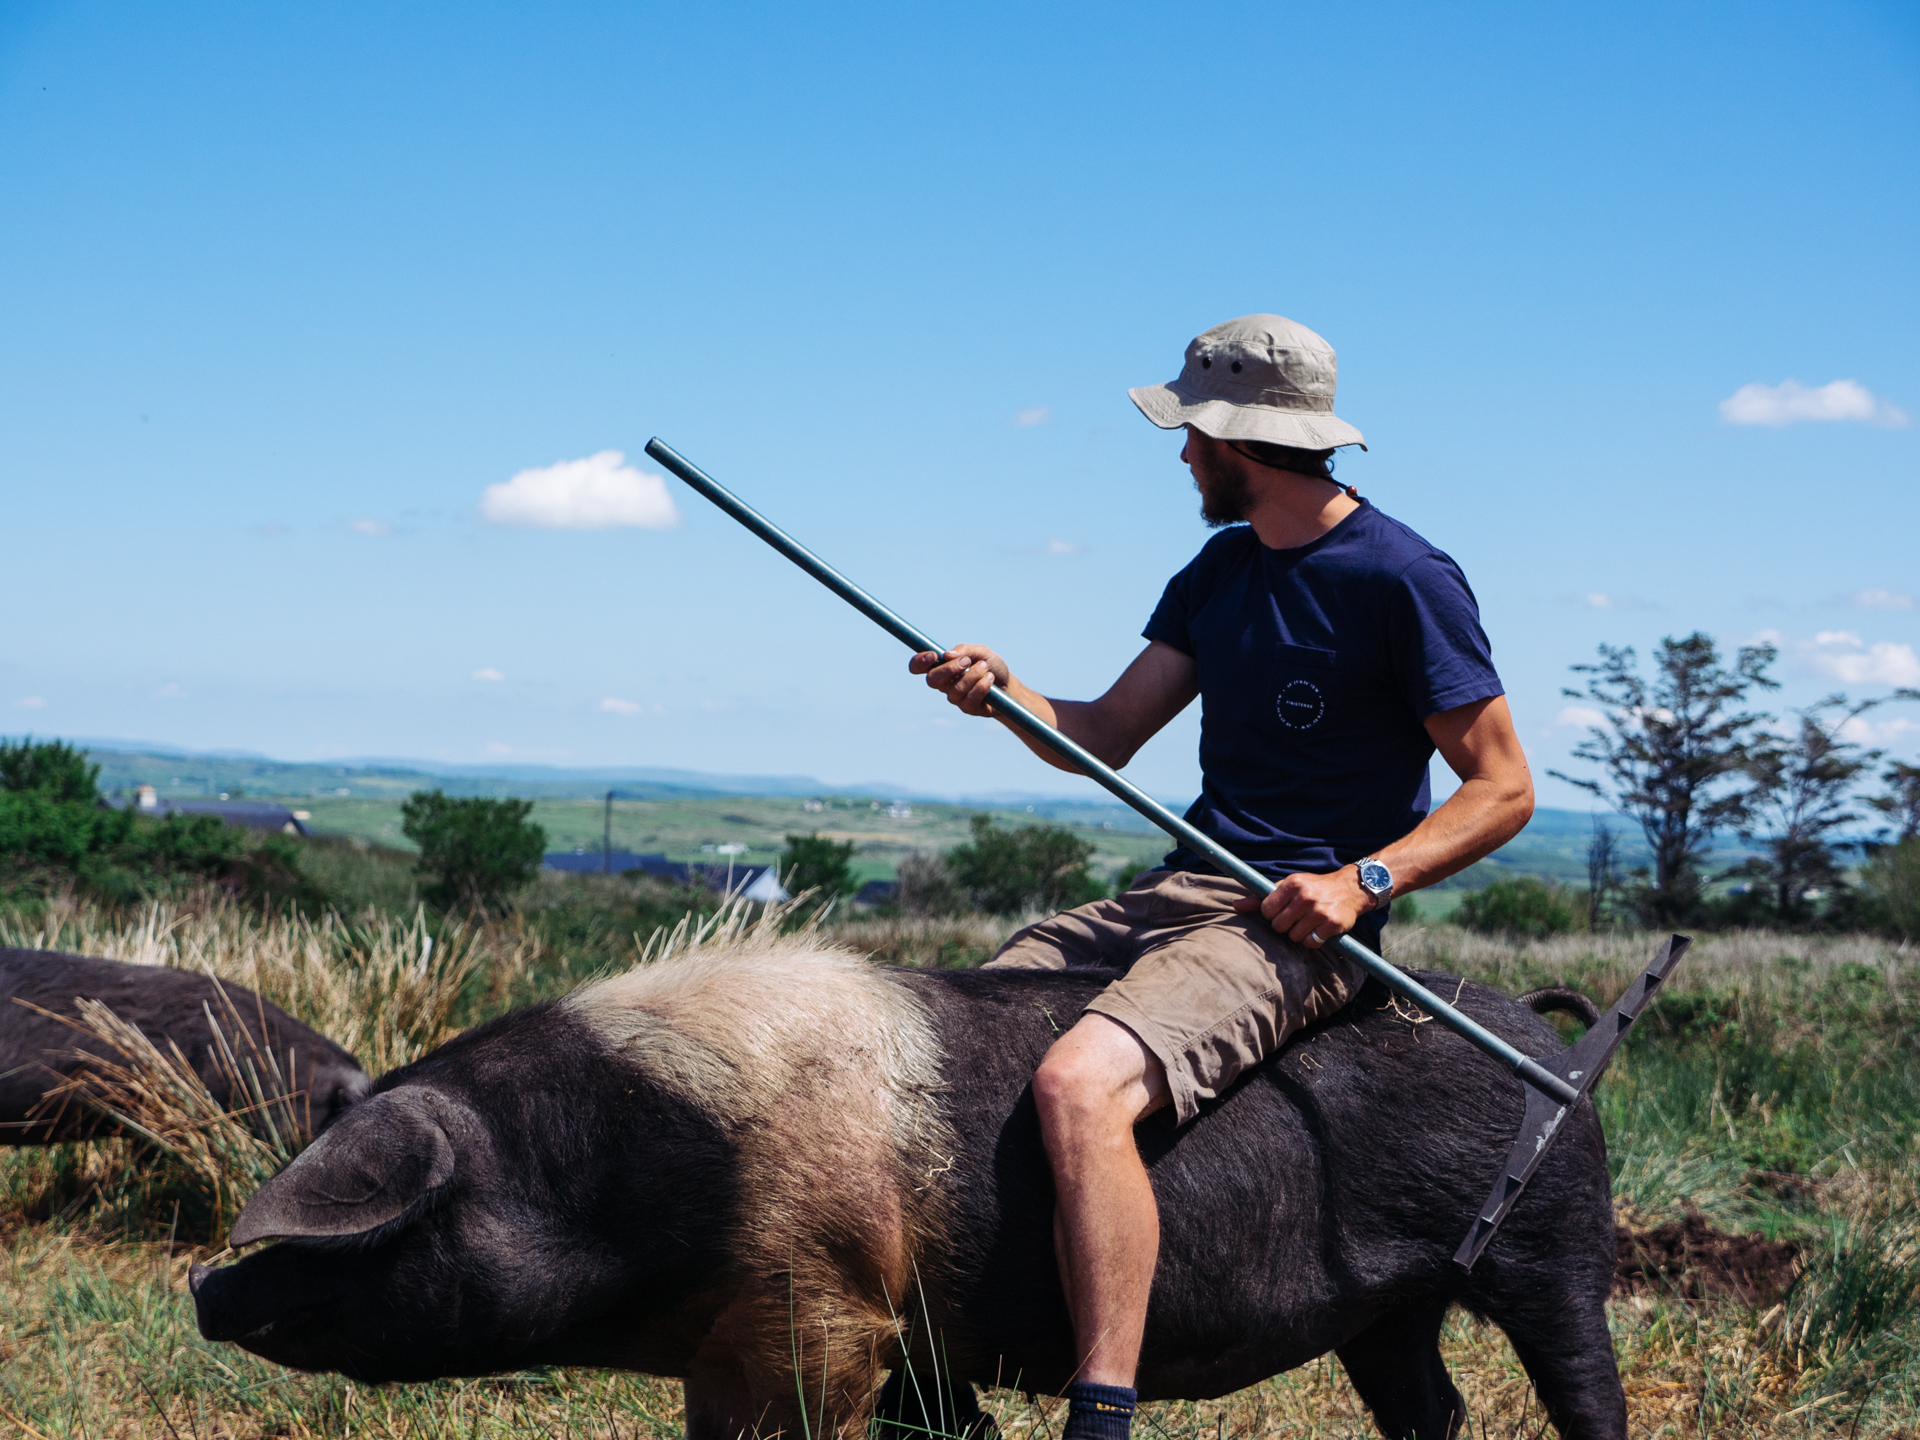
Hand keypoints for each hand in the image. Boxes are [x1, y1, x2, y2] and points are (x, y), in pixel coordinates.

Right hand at [909, 644, 1009, 716]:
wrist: (1008, 685)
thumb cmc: (991, 666)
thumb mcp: (981, 652)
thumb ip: (964, 650)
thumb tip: (947, 655)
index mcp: (942, 667)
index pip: (918, 667)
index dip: (919, 662)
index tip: (933, 655)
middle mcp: (944, 683)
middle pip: (932, 681)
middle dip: (949, 670)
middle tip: (966, 661)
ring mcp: (955, 697)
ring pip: (954, 689)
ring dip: (972, 676)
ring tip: (986, 668)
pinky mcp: (967, 708)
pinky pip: (969, 699)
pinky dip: (981, 686)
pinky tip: (990, 679)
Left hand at [1232, 867, 1370, 949]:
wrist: (1350, 888)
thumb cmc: (1313, 888)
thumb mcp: (1289, 886)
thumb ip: (1261, 897)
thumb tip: (1236, 906)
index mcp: (1292, 884)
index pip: (1266, 911)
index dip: (1272, 915)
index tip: (1282, 911)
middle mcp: (1305, 896)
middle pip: (1279, 926)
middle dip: (1286, 926)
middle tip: (1297, 918)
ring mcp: (1319, 911)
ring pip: (1294, 937)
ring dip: (1299, 934)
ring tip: (1308, 923)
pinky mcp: (1331, 924)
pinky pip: (1311, 943)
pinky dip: (1313, 940)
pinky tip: (1319, 930)